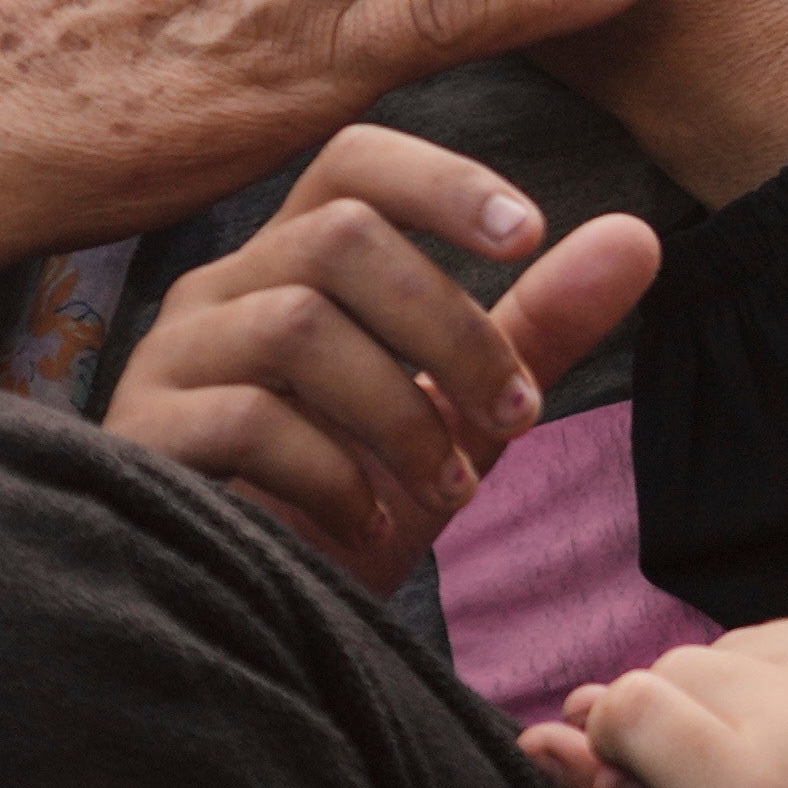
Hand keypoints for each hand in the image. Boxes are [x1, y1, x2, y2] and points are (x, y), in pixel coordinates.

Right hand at [109, 123, 665, 591]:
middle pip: (337, 237)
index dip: (442, 181)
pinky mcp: (147, 439)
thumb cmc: (346, 504)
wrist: (245, 623)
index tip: (529, 235)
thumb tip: (641, 235)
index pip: (353, 164)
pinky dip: (337, 477)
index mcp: (290, 264)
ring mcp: (171, 360)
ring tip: (449, 489)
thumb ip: (537, 328)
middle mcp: (221, 292)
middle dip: (451, 329)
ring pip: (297, 323)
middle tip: (516, 416)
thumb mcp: (460, 416)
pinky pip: (248, 419)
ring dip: (403, 413)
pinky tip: (371, 529)